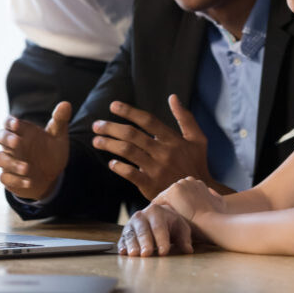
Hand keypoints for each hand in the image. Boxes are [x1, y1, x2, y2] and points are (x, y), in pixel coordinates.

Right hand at [0, 101, 70, 199]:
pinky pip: (5, 178)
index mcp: (22, 131)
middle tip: (17, 141)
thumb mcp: (58, 136)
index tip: (17, 123)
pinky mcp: (10, 177)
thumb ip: (60, 120)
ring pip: (0, 158)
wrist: (52, 175)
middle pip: (0, 137)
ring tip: (27, 168)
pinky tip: (29, 181)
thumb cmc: (52, 151)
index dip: (10, 122)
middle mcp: (12, 145)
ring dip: (11, 163)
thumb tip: (66, 104)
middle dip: (6, 138)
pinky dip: (16, 180)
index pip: (10, 122)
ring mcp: (9, 161)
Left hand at [92, 94, 221, 199]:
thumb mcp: (197, 139)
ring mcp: (156, 169)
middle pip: (132, 135)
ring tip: (96, 140)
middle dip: (111, 127)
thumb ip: (185, 117)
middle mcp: (164, 152)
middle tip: (96, 125)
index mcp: (173, 140)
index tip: (113, 105)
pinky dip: (118, 167)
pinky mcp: (151, 186)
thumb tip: (173, 97)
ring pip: (128, 152)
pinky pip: (130, 174)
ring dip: (109, 144)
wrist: (197, 195)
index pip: (148, 120)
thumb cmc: (196, 164)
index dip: (129, 111)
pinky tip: (111, 163)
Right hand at [117, 203, 193, 256]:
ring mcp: (131, 224)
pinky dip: (122, 246)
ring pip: (130, 234)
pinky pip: (122, 239)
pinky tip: (123, 253)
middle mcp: (142, 216)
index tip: (163, 252)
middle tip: (146, 254)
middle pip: (143, 230)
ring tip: (134, 255)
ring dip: (132, 245)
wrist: (159, 218)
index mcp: (156, 211)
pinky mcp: (125, 233)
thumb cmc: (172, 225)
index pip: (159, 227)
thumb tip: (188, 250)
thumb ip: (185, 239)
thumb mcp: (181, 228)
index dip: (161, 240)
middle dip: (145, 242)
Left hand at [155, 176, 225, 221]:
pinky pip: (158, 202)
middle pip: (172, 194)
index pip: (182, 193)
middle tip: (163, 219)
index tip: (175, 216)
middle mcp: (188, 181)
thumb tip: (209, 192)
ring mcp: (179, 185)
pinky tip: (154, 221)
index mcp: (197, 183)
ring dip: (162, 207)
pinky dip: (156, 210)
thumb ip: (214, 196)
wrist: (213, 223)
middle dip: (169, 204)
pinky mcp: (172, 193)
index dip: (178, 204)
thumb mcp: (220, 203)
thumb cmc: (218, 217)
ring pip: (165, 197)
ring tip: (157, 220)